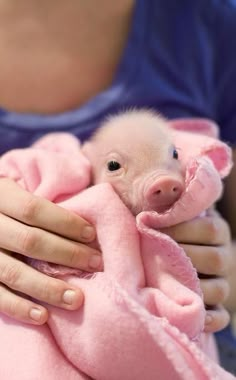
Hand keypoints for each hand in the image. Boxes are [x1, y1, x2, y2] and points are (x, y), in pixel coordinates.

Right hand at [0, 178, 101, 324]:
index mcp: (0, 198)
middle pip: (30, 241)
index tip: (91, 234)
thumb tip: (82, 226)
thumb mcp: (13, 193)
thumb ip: (37, 205)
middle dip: (67, 254)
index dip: (64, 222)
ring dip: (48, 288)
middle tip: (94, 264)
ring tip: (77, 298)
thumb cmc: (6, 208)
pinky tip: (43, 316)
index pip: (33, 209)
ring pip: (15, 273)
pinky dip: (19, 307)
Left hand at [162, 210, 231, 332]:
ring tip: (162, 283)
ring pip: (218, 289)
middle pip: (215, 259)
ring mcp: (223, 282)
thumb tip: (155, 195)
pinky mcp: (218, 306)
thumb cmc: (170, 230)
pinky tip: (185, 315)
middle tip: (153, 255)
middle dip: (182, 257)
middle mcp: (224, 256)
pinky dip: (206, 319)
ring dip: (190, 288)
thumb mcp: (175, 213)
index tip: (151, 225)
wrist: (185, 255)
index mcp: (217, 231)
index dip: (182, 228)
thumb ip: (170, 205)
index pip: (210, 229)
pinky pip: (221, 317)